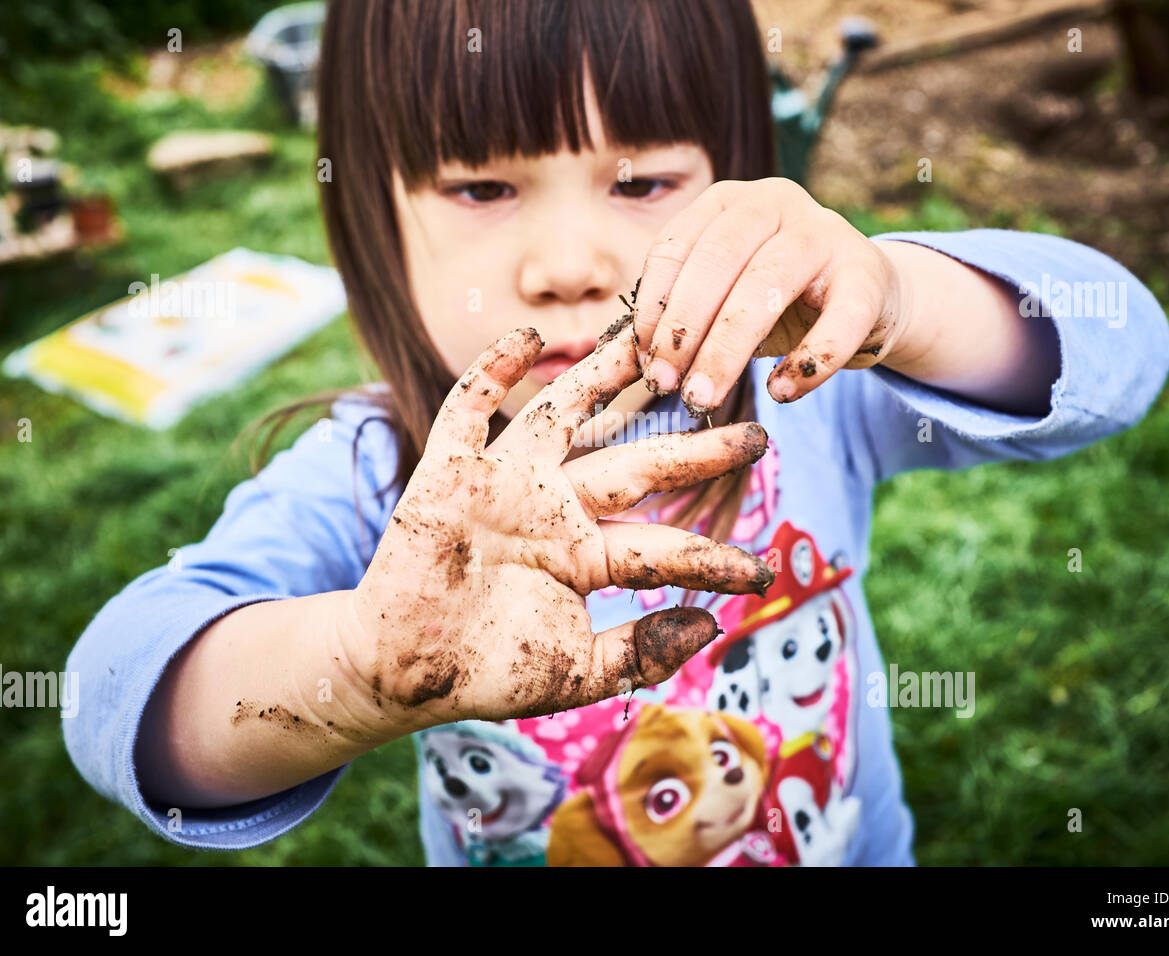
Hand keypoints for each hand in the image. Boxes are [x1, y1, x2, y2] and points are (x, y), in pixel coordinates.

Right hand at [345, 318, 773, 732]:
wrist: (404, 672)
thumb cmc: (489, 673)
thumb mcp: (576, 673)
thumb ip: (640, 653)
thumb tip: (709, 627)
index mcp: (587, 556)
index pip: (664, 547)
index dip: (712, 557)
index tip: (764, 571)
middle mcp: (555, 509)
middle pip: (636, 465)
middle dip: (693, 448)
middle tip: (755, 431)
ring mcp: (505, 484)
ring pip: (563, 414)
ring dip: (604, 374)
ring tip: (651, 332)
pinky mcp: (450, 472)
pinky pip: (470, 409)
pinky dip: (494, 370)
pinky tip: (530, 337)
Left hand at [632, 177, 911, 414]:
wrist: (867, 298)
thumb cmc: (777, 298)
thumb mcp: (725, 292)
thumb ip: (684, 313)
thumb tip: (632, 358)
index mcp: (729, 201)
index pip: (678, 244)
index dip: (655, 304)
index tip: (642, 358)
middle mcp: (776, 202)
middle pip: (719, 261)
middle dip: (685, 331)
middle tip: (665, 385)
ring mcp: (826, 232)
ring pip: (767, 286)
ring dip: (728, 350)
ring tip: (704, 397)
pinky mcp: (869, 275)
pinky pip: (837, 323)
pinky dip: (806, 364)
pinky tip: (780, 393)